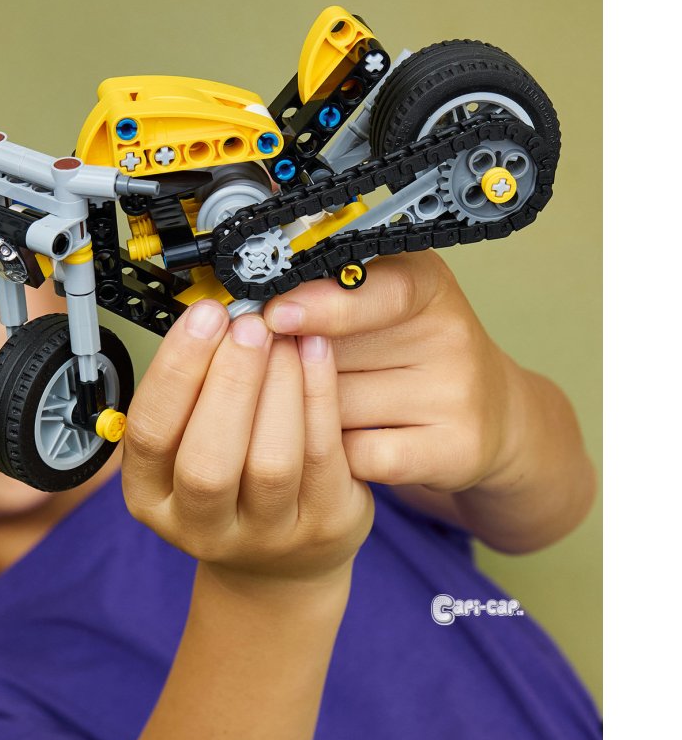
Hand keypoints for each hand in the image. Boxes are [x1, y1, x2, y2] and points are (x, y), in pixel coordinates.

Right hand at [122, 299, 372, 586]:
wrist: (280, 563)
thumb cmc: (230, 485)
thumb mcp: (188, 447)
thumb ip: (194, 393)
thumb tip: (217, 319)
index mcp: (152, 498)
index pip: (150, 434)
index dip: (177, 371)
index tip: (204, 317)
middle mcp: (201, 527)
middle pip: (208, 462)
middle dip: (229, 382)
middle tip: (248, 325)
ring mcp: (265, 536)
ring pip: (271, 462)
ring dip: (278, 386)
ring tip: (283, 336)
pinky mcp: (322, 526)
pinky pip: (322, 457)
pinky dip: (319, 396)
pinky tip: (316, 353)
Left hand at [263, 250, 519, 493]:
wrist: (489, 415)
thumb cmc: (410, 352)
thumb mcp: (377, 305)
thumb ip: (324, 301)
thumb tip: (251, 317)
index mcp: (427, 284)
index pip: (379, 290)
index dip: (323, 305)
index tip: (275, 315)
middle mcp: (451, 334)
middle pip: (339, 356)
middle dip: (295, 369)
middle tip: (282, 371)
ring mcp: (457, 395)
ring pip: (340, 409)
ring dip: (310, 415)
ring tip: (319, 407)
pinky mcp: (455, 450)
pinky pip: (360, 455)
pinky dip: (338, 456)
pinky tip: (342, 444)